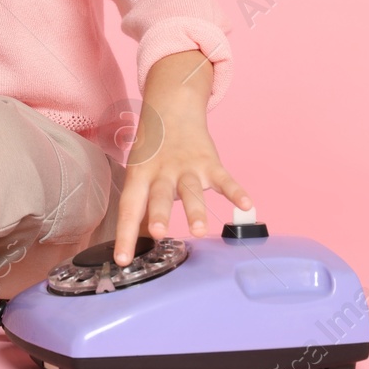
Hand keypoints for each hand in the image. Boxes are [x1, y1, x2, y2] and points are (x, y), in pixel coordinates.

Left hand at [112, 53, 250, 265]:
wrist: (172, 109)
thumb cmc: (152, 150)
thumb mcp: (139, 174)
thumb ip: (141, 207)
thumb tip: (136, 242)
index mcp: (140, 176)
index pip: (129, 207)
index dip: (124, 234)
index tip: (121, 259)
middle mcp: (162, 172)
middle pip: (160, 195)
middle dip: (160, 214)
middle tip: (158, 233)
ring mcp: (187, 167)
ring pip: (191, 190)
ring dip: (195, 209)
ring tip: (200, 230)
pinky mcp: (210, 163)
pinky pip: (224, 179)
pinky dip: (235, 192)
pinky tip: (246, 206)